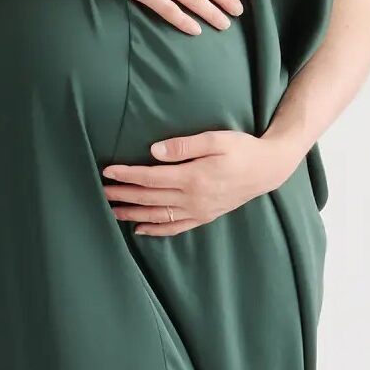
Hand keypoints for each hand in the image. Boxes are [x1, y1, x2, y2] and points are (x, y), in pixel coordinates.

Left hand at [102, 129, 294, 235]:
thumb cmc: (242, 149)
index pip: (150, 178)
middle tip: (102, 192)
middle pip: (149, 198)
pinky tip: (140, 229)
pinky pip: (176, 227)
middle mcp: (193, 198)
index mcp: (193, 178)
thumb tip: (153, 151)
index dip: (127, 175)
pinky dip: (156, 230)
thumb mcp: (215, 139)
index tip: (108, 171)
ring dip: (133, 214)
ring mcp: (199, 211)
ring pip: (158, 216)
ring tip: (113, 212)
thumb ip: (183, 146)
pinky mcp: (205, 216)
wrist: (268, 169)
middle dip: (123, 195)